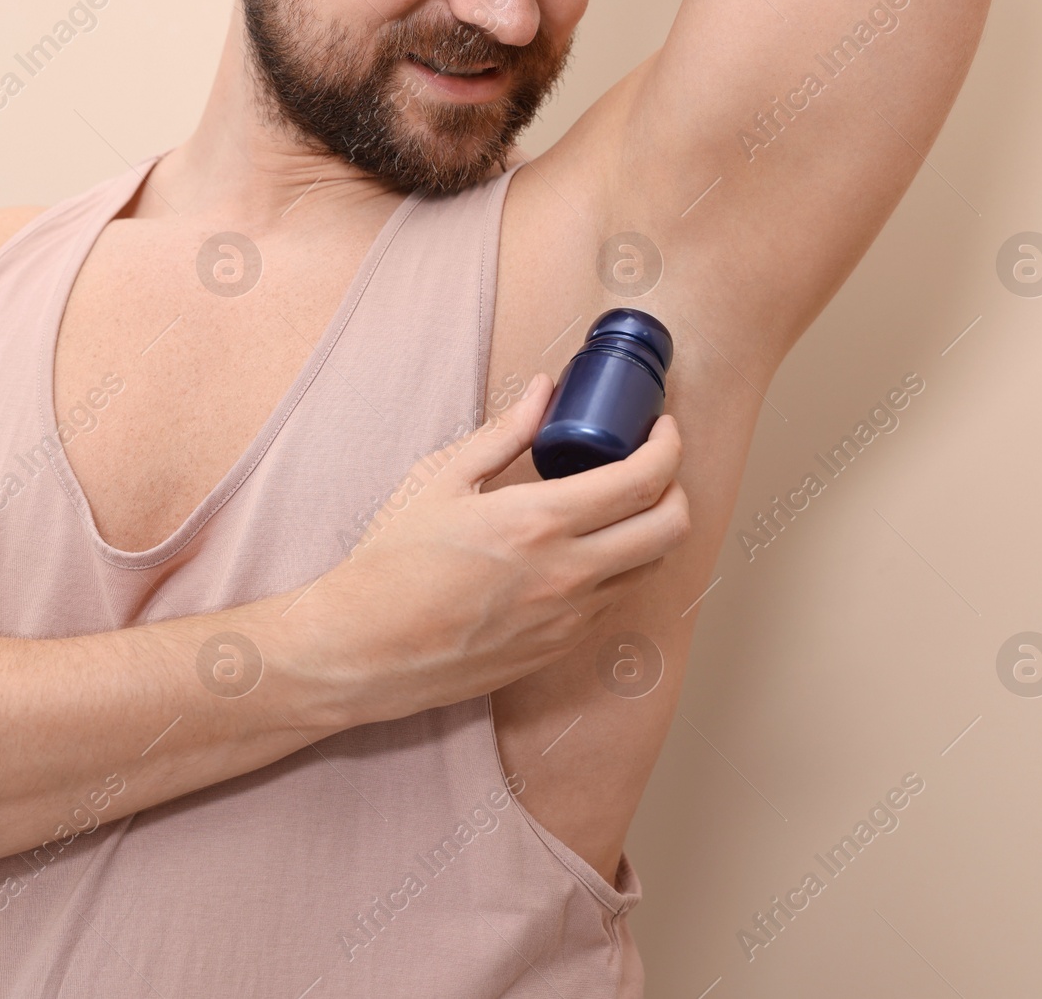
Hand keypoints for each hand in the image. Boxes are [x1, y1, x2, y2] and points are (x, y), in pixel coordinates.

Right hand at [309, 372, 690, 722]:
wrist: (364, 649)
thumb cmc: (393, 565)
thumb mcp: (440, 482)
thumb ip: (503, 435)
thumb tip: (544, 392)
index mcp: (539, 521)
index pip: (644, 479)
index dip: (668, 446)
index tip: (661, 429)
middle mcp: (568, 574)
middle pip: (670, 528)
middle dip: (677, 488)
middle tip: (654, 466)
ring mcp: (568, 618)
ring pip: (650, 569)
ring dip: (650, 532)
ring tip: (620, 507)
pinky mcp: (559, 648)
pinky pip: (612, 603)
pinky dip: (615, 570)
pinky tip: (584, 551)